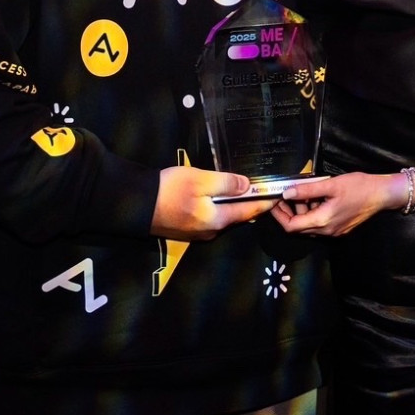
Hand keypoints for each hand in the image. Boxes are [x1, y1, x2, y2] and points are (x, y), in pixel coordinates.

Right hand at [150, 166, 274, 240]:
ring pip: (223, 218)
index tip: (279, 194)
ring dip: (234, 206)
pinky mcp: (186, 230)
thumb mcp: (201, 181)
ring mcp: (197, 233)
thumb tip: (247, 186)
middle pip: (237, 216)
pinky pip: (210, 218)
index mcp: (218, 220)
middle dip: (251, 204)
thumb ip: (226, 183)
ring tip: (244, 191)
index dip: (265, 202)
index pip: (249, 211)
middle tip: (263, 190)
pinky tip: (218, 198)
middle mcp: (211, 231)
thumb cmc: (169, 190)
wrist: (135, 204)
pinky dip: (219, 208)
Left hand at [271, 172, 397, 237]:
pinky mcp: (340, 228)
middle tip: (284, 195)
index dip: (279, 216)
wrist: (383, 194)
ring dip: (302, 211)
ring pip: (309, 226)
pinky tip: (316, 198)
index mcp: (323, 222)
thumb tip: (286, 193)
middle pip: (299, 228)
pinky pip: (320, 224)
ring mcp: (334, 232)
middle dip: (288, 213)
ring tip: (302, 193)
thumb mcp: (331, 185)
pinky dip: (313, 213)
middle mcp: (327, 232)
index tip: (274, 202)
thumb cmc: (359, 187)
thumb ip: (307, 190)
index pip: (291, 227)